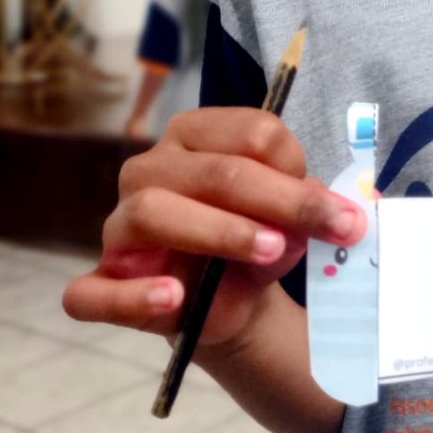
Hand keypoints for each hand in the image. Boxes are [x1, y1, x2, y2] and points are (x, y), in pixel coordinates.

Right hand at [63, 107, 365, 345]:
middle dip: (280, 200)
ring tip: (270, 251)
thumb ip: (308, 208)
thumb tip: (340, 211)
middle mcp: (150, 170)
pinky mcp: (102, 283)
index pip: (250, 132)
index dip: (296, 165)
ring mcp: (120, 226)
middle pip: (214, 172)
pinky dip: (132, 295)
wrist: (230, 300)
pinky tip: (173, 296)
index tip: (336, 205)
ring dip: (218, 231)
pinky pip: (92, 291)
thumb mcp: (291, 220)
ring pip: (151, 212)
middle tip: (330, 227)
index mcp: (197, 136)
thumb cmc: (258, 240)